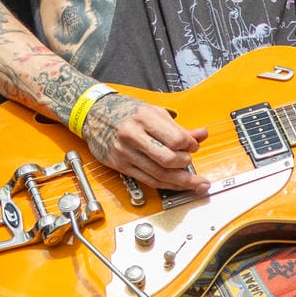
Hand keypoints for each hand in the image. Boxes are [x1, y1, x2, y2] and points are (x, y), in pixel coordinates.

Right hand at [83, 93, 207, 193]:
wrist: (94, 114)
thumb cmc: (126, 111)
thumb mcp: (154, 112)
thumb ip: (179, 127)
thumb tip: (202, 135)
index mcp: (144, 118)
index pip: (175, 139)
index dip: (190, 146)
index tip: (194, 146)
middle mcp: (133, 136)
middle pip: (168, 160)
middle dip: (186, 164)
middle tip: (191, 162)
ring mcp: (125, 153)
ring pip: (159, 174)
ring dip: (181, 181)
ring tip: (196, 183)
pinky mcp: (120, 165)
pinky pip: (148, 180)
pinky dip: (167, 184)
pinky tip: (178, 184)